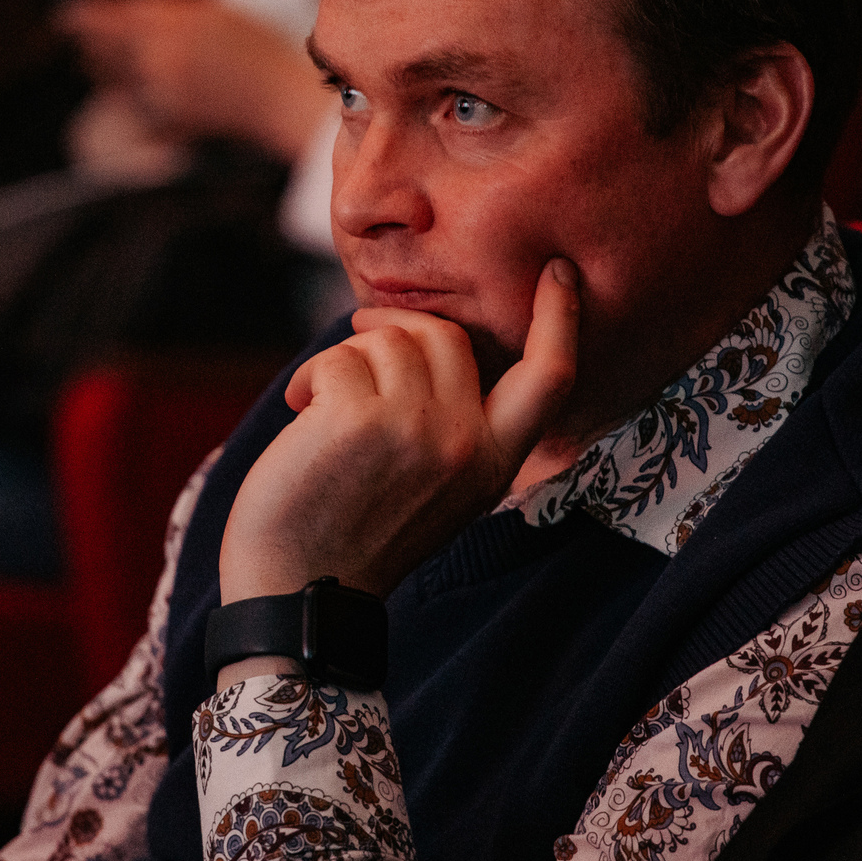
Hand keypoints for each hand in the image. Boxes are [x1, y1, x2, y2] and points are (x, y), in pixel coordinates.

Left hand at [56, 0, 327, 161]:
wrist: (283, 97)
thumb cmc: (258, 48)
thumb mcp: (216, 11)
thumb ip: (170, 7)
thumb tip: (131, 1)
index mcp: (166, 21)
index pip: (104, 17)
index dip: (81, 15)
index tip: (65, 14)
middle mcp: (154, 55)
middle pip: (101, 49)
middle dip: (91, 42)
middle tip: (81, 37)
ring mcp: (159, 91)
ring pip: (113, 78)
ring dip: (107, 68)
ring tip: (107, 59)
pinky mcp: (166, 119)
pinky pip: (136, 103)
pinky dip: (135, 94)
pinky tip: (149, 86)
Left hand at [219, 260, 580, 605]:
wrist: (301, 590)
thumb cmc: (357, 528)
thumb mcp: (438, 485)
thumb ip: (454, 421)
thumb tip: (425, 340)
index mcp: (496, 461)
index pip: (550, 376)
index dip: (560, 317)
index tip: (558, 270)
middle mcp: (467, 444)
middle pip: (446, 336)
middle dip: (394, 331)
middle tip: (356, 344)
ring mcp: (415, 429)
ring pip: (388, 341)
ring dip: (345, 360)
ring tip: (321, 406)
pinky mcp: (357, 419)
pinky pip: (339, 358)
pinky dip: (312, 376)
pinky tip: (302, 411)